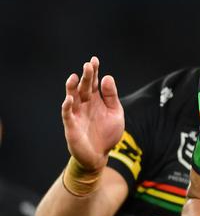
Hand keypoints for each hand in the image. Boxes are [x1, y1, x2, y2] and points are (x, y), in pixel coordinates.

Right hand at [61, 56, 123, 171]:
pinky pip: (67, 115)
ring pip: (72, 98)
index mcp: (96, 100)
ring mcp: (77, 114)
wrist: (100, 155)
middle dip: (86, 77)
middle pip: (84, 88)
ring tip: (74, 77)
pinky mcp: (71, 126)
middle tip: (88, 65)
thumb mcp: (115, 113)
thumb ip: (111, 96)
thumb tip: (107, 77)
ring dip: (72, 88)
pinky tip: (69, 99)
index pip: (94, 83)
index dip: (94, 72)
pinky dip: (67, 107)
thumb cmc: (107, 134)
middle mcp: (84, 104)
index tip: (94, 60)